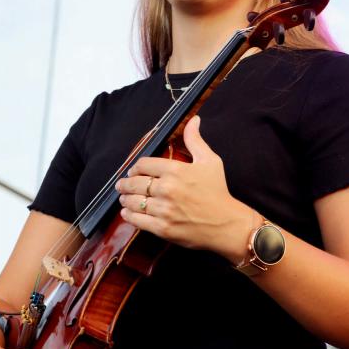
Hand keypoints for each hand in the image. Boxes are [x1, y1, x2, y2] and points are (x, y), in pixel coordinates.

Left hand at [115, 115, 253, 261]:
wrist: (227, 224)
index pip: (143, 164)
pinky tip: (127, 212)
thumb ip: (195, 140)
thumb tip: (194, 120)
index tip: (133, 171)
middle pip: (135, 183)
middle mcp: (167, 189)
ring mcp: (164, 210)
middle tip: (122, 185)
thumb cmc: (218, 191)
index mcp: (176, 170)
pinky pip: (137, 220)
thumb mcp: (210, 161)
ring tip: (124, 198)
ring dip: (125, 199)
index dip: (135, 167)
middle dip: (125, 184)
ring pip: (134, 201)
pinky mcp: (163, 228)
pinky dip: (129, 215)